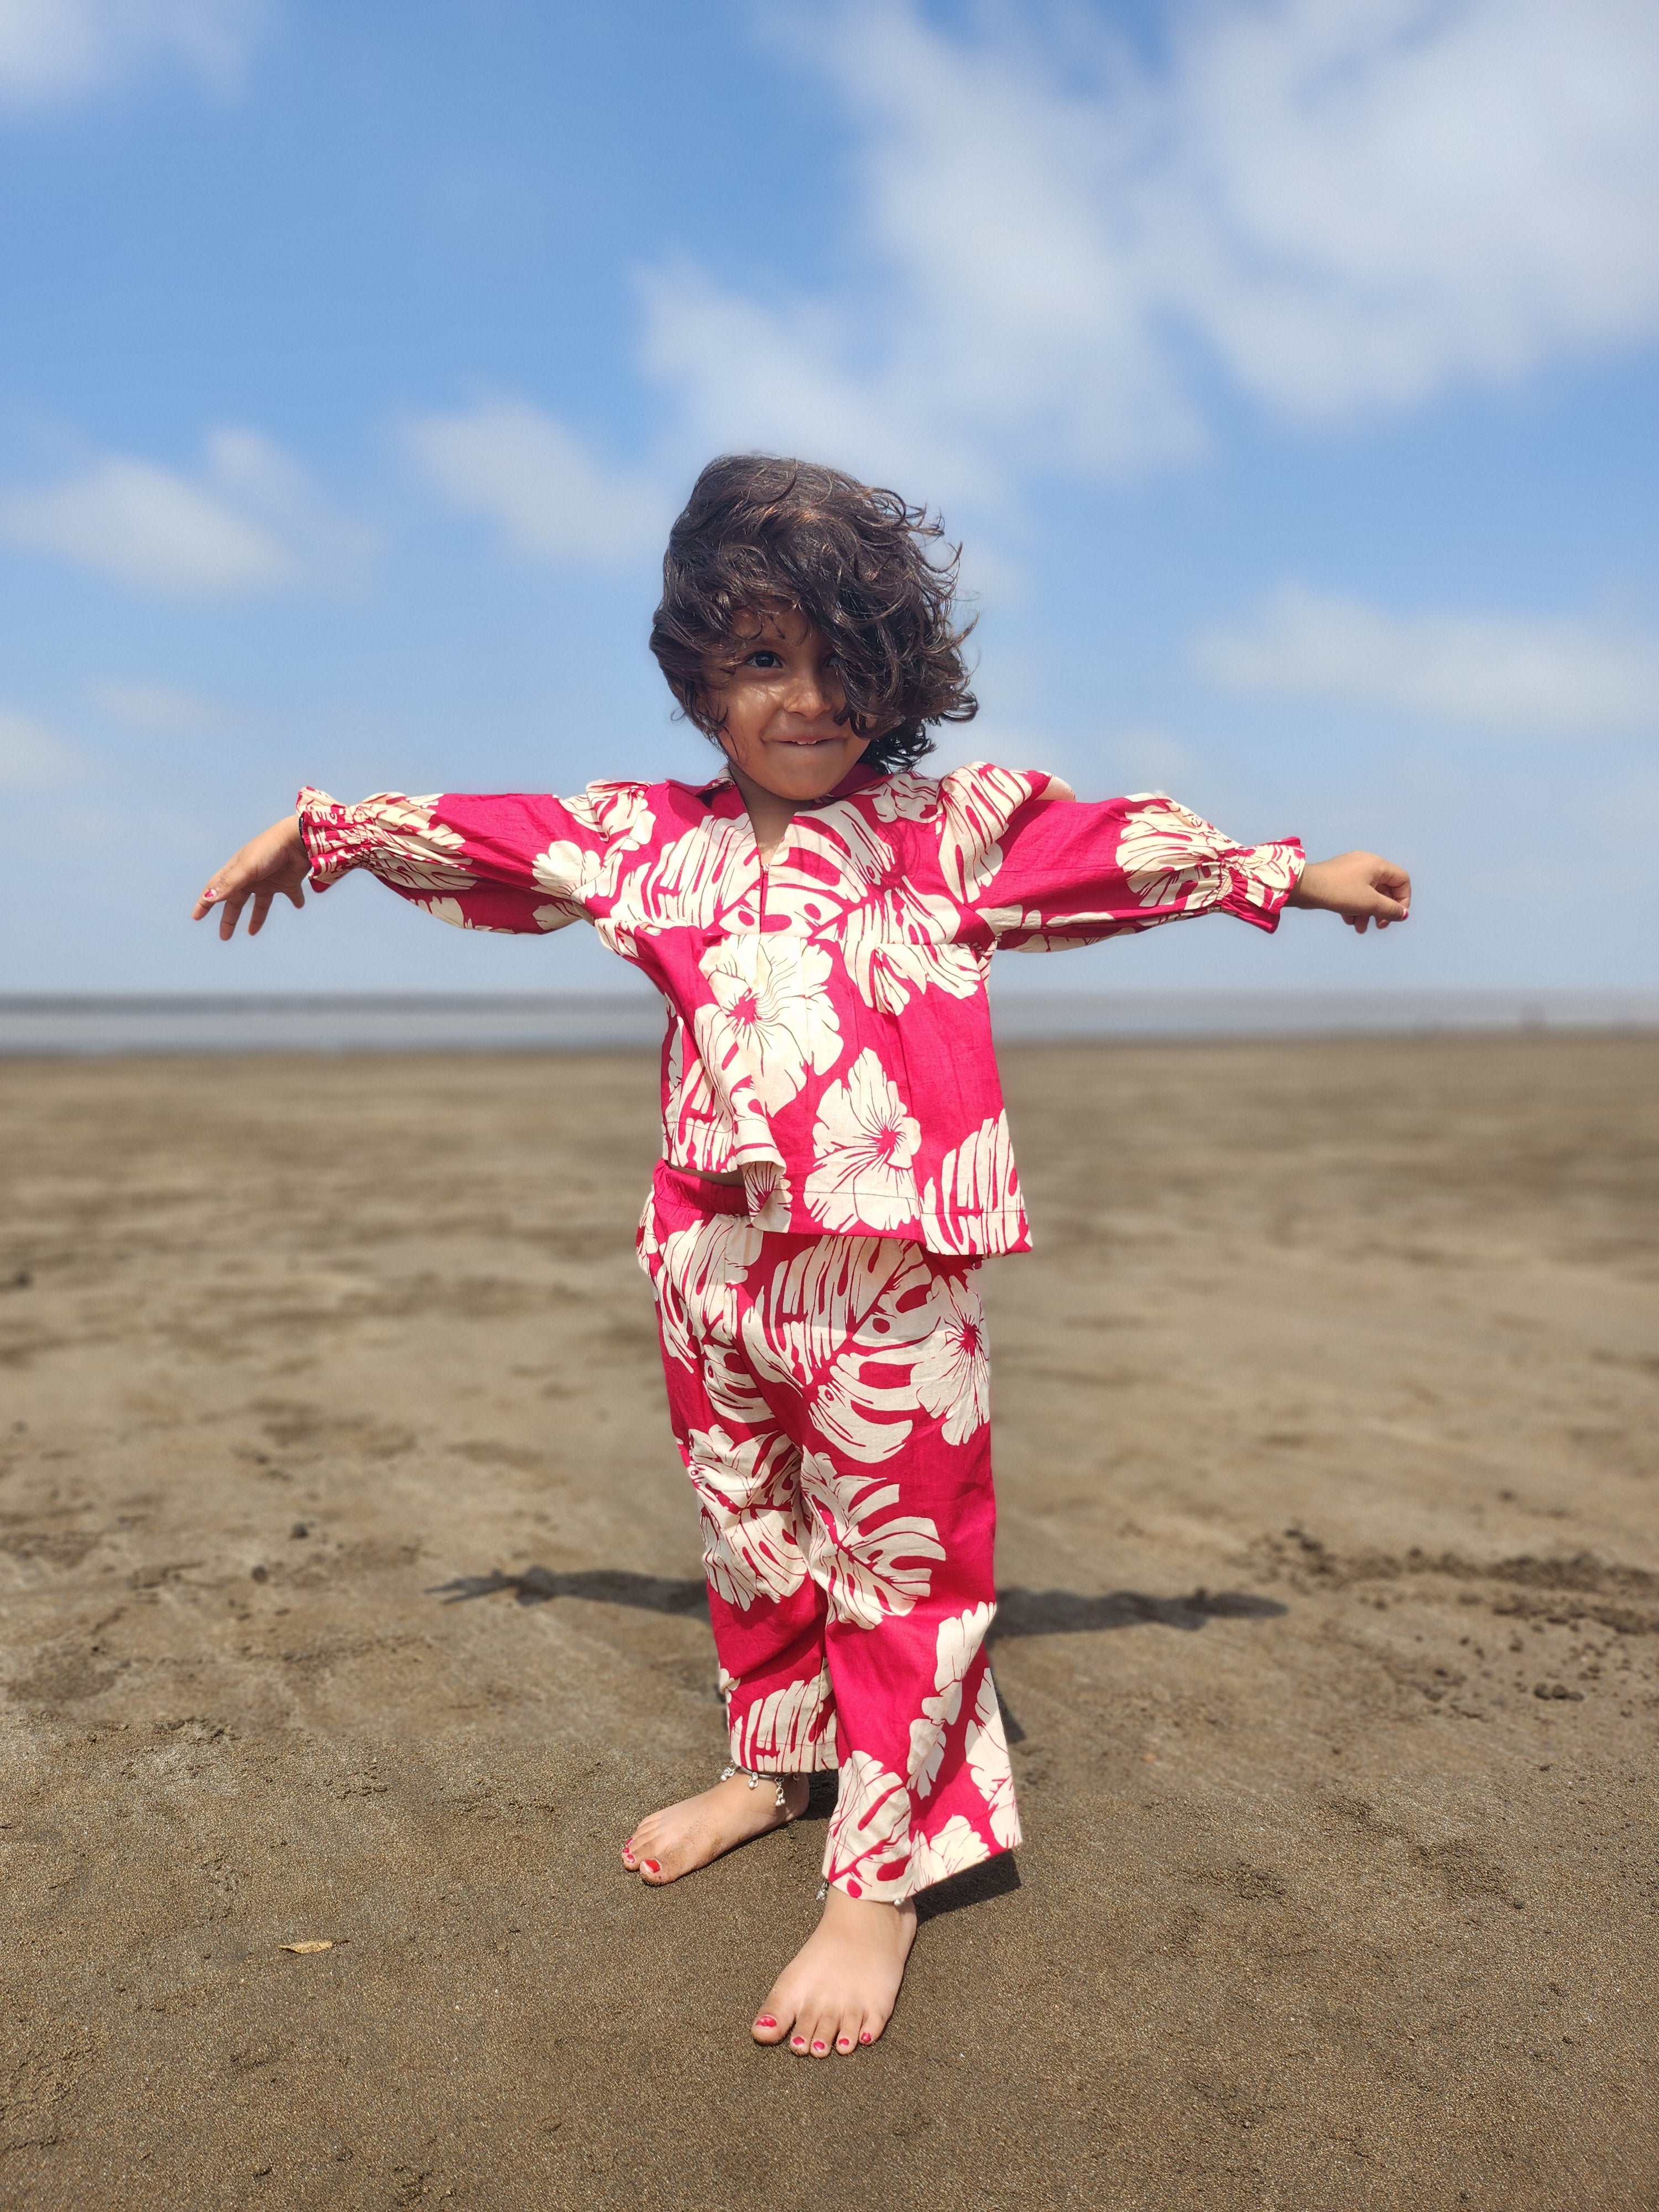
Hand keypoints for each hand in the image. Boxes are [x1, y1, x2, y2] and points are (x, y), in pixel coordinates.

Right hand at [192, 816, 311, 938]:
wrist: (298, 840)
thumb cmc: (269, 851)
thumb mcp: (246, 868)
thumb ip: (229, 884)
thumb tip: (208, 899)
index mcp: (237, 872)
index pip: (216, 889)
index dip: (205, 902)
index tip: (196, 917)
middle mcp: (252, 878)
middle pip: (236, 902)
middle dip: (229, 919)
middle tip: (224, 936)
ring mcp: (270, 881)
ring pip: (261, 904)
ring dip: (256, 918)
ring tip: (252, 933)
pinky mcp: (289, 882)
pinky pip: (293, 895)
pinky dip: (297, 900)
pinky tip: (299, 906)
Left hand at [1288, 850, 1410, 931]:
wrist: (1305, 887)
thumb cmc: (1339, 892)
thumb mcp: (1369, 903)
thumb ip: (1389, 909)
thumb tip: (1403, 914)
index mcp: (1377, 865)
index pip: (1402, 880)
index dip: (1403, 899)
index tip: (1395, 916)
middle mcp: (1366, 864)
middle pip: (1384, 889)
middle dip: (1381, 911)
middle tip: (1378, 926)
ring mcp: (1351, 870)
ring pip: (1367, 894)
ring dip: (1367, 913)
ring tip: (1359, 928)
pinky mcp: (1338, 879)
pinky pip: (1353, 894)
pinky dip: (1354, 908)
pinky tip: (1347, 921)